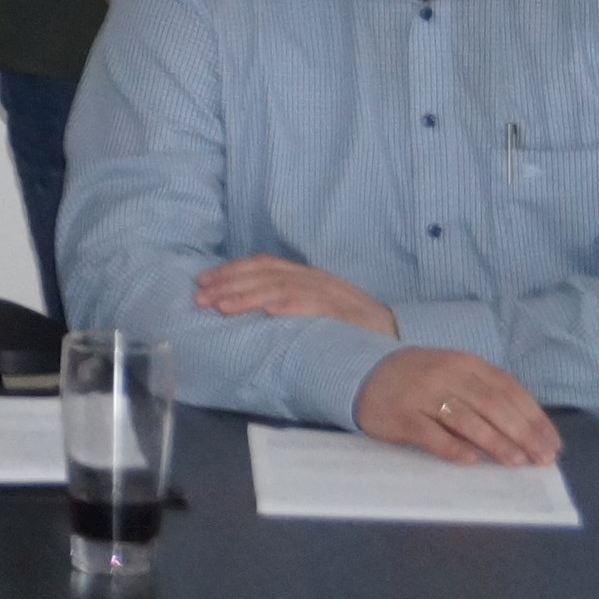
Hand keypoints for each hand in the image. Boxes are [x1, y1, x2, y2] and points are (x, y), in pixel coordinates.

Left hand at [194, 255, 397, 334]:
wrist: (398, 333)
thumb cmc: (349, 323)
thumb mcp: (314, 304)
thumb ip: (285, 299)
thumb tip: (246, 306)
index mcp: (306, 275)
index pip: (262, 265)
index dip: (230, 271)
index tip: (202, 281)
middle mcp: (315, 279)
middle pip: (265, 275)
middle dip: (228, 285)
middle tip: (200, 297)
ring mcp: (331, 294)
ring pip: (282, 288)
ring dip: (249, 297)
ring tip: (223, 307)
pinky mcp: (347, 314)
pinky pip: (316, 306)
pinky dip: (291, 306)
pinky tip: (269, 311)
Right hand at [355, 348, 560, 465]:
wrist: (361, 373)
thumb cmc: (419, 381)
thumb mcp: (454, 377)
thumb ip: (485, 396)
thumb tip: (527, 433)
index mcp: (465, 363)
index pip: (509, 389)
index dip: (534, 417)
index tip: (552, 444)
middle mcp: (445, 374)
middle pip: (492, 404)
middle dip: (522, 433)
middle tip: (542, 458)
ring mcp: (421, 393)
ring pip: (465, 418)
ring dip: (495, 441)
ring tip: (516, 461)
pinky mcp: (400, 414)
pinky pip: (429, 432)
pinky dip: (451, 447)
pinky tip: (470, 460)